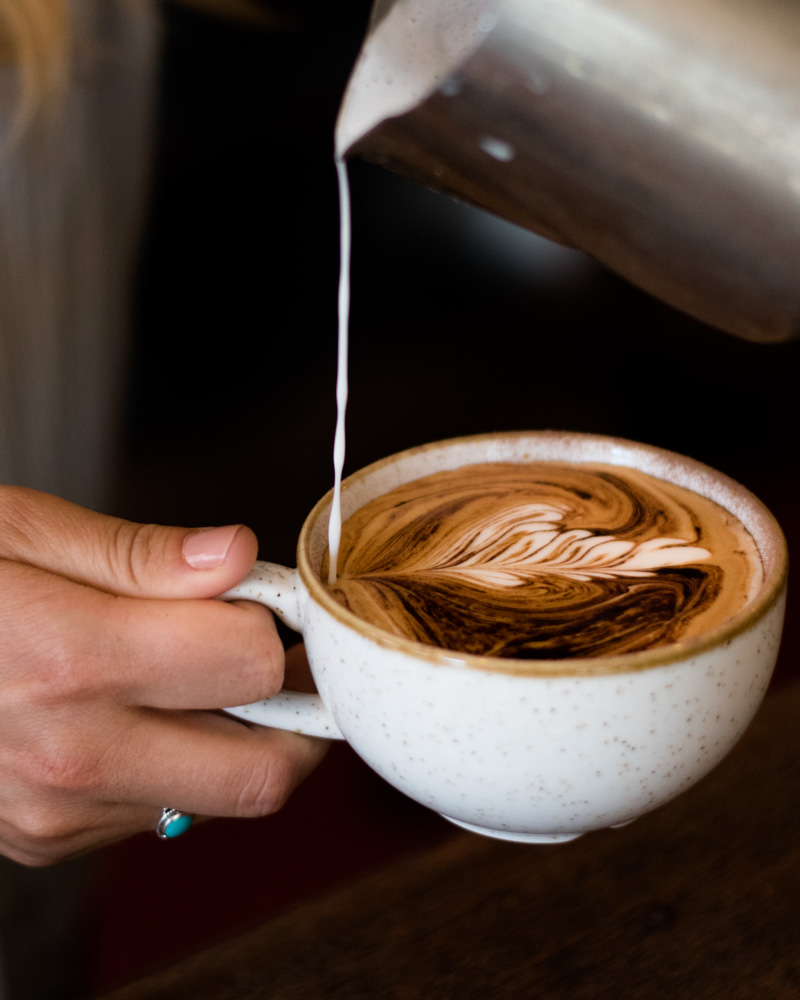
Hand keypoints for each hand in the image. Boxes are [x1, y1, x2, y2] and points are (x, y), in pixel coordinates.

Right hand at [0, 486, 325, 865]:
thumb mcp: (23, 532)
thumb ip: (142, 556)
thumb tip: (239, 556)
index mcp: (71, 659)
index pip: (251, 663)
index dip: (282, 626)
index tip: (273, 602)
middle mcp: (72, 753)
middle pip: (264, 770)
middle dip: (295, 713)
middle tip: (275, 657)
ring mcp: (59, 809)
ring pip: (221, 798)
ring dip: (239, 739)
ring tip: (195, 674)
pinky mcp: (47, 839)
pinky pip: (161, 813)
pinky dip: (179, 765)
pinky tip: (137, 711)